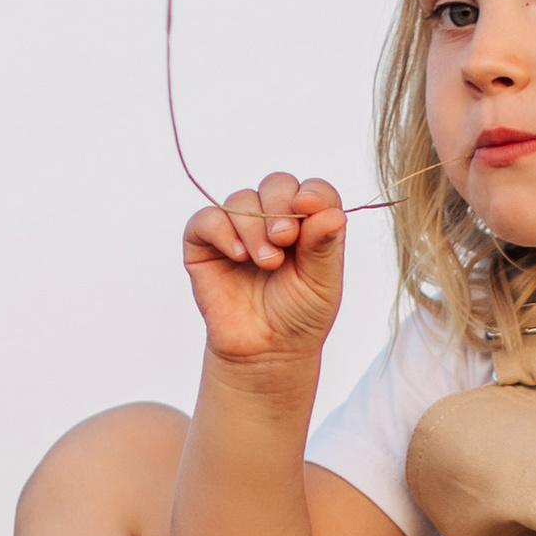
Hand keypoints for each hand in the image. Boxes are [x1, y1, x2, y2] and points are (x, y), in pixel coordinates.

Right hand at [183, 171, 347, 367]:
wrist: (266, 350)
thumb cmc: (299, 315)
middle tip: (284, 240)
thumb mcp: (323, 282)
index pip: (312, 190)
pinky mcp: (205, 243)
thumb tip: (330, 212)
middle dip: (280, 207)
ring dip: (254, 226)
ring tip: (266, 262)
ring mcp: (238, 228)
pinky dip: (223, 230)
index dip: (312, 194)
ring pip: (242, 198)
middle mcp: (272, 219)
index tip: (308, 209)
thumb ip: (324, 245)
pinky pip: (207, 218)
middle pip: (276, 184)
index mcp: (307, 223)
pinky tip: (239, 255)